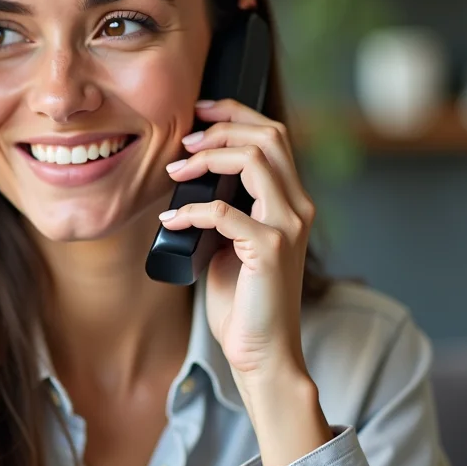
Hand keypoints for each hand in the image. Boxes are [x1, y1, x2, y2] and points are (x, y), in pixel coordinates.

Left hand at [158, 97, 330, 465]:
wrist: (262, 352)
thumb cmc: (244, 300)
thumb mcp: (233, 242)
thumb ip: (226, 208)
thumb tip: (190, 178)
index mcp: (291, 202)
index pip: (274, 135)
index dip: (236, 114)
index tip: (200, 113)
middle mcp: (297, 208)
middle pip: (269, 136)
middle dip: (223, 125)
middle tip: (185, 139)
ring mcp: (287, 227)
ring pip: (254, 160)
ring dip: (208, 158)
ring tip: (175, 171)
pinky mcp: (268, 250)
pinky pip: (223, 212)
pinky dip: (190, 210)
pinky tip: (169, 220)